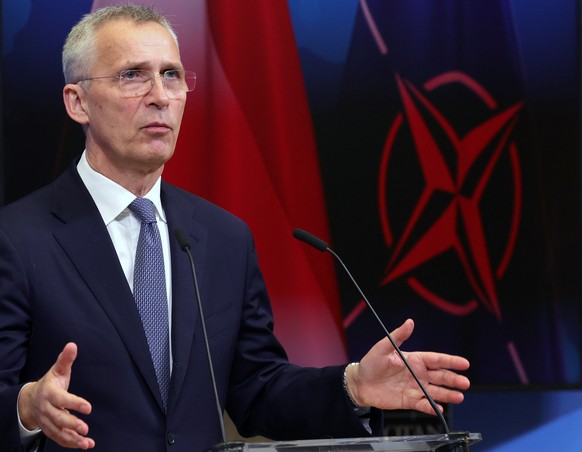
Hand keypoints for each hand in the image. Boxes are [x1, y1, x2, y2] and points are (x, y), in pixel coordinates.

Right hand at [18, 342, 94, 448]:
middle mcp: (47, 409)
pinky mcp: (50, 430)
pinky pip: (59, 439)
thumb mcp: (57, 370)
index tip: (89, 408)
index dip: (75, 404)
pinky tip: (85, 445)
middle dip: (72, 424)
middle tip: (85, 428)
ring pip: (59, 432)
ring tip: (87, 443)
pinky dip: (71, 443)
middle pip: (58, 418)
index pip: (62, 400)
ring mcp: (47, 421)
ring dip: (73, 438)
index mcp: (50, 394)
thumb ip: (65, 359)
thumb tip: (72, 344)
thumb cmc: (50, 383)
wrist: (31, 400)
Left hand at [345, 319, 469, 414]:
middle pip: (440, 376)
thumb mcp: (383, 347)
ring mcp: (415, 388)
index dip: (451, 361)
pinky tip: (439, 409)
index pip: (436, 360)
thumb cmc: (371, 363)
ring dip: (448, 394)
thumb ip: (398, 336)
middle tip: (465, 382)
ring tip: (459, 397)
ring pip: (436, 391)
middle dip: (454, 379)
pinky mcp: (409, 401)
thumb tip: (410, 322)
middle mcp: (418, 374)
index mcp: (414, 360)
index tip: (465, 363)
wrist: (360, 384)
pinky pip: (423, 405)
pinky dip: (431, 407)